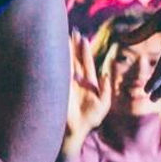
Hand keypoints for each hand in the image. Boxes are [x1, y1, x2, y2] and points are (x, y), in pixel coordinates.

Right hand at [66, 31, 111, 147]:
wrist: (75, 130)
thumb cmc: (90, 119)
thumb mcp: (103, 104)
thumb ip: (106, 89)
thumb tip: (106, 74)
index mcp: (88, 81)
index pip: (85, 61)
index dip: (83, 49)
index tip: (82, 37)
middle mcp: (76, 79)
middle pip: (74, 58)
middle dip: (72, 45)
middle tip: (71, 31)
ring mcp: (66, 82)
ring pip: (65, 62)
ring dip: (64, 50)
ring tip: (63, 36)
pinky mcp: (58, 87)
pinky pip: (57, 72)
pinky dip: (56, 62)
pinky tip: (54, 52)